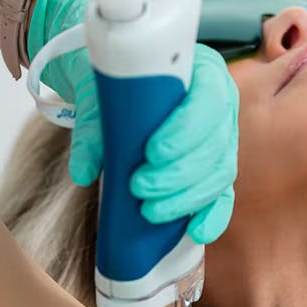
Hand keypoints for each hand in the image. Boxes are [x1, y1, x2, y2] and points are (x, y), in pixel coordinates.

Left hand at [28, 0, 238, 244]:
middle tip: (139, 187)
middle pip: (214, 146)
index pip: (209, 102)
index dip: (185, 131)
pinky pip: (223, 196)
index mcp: (205, 74)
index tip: (151, 152)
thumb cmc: (121, 85)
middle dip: (178, 174)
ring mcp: (223, 141)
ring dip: (186, 198)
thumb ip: (93, 128)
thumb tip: (83, 173)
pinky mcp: (217, 170)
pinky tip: (196, 231)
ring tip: (149, 210)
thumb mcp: (104, 93)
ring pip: (219, 174)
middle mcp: (222, 108)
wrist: (124, 90)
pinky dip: (212, 216)